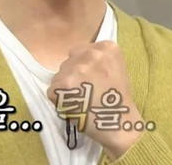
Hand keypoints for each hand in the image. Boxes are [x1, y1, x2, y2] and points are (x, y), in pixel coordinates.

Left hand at [47, 40, 143, 159]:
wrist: (119, 123)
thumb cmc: (117, 98)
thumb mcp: (115, 67)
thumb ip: (98, 58)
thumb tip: (77, 58)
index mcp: (105, 48)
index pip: (80, 51)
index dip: (82, 65)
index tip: (91, 78)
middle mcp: (90, 55)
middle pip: (68, 61)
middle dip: (73, 75)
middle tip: (85, 90)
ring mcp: (74, 70)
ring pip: (59, 75)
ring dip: (66, 87)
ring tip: (80, 99)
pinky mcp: (61, 86)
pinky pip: (53, 90)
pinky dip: (59, 100)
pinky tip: (73, 106)